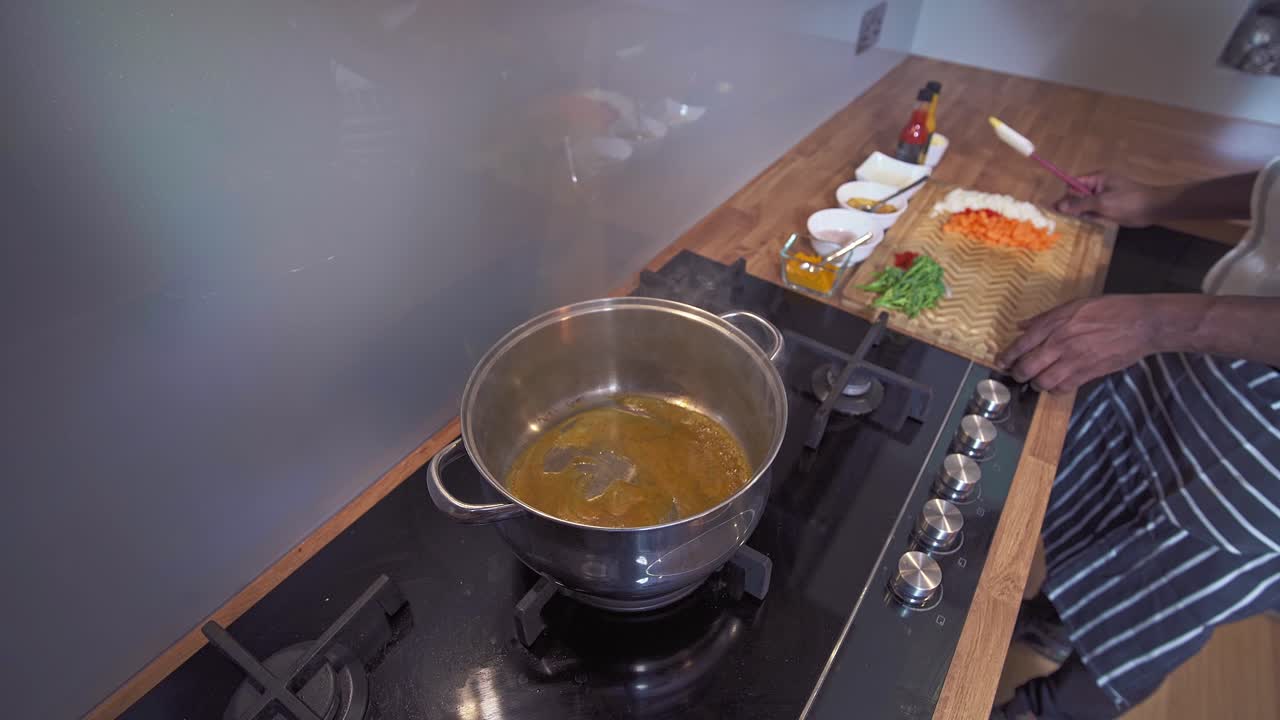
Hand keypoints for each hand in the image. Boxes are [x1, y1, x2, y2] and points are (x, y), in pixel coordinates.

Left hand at [996, 296, 1164, 393]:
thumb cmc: (1110, 309)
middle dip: (1018, 373)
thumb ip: (1045, 317)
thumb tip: (1021, 326)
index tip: (1001, 362)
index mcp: (1056, 323)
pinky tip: (1057, 383)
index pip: (1021, 344)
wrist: (1142, 323)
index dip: (1007, 356)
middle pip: (1027, 366)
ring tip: (1037, 380)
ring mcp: (1074, 359)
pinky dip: (1055, 388)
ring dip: (1036, 383)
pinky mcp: (1088, 373)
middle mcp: (1061, 342)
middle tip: (1018, 374)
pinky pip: (1063, 388)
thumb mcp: (1074, 305)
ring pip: (1042, 381)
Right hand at [1054, 173, 1166, 226]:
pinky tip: (1083, 224)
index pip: (1074, 183)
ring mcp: (1104, 198)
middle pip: (1077, 195)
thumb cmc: (1129, 202)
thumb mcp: (1102, 203)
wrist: (1154, 209)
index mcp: (1097, 178)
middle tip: (1062, 219)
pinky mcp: (1109, 208)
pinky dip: (1088, 217)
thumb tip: (1059, 205)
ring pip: (1085, 205)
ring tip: (1069, 224)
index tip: (1057, 209)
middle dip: (1070, 205)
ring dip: (1078, 213)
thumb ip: (1080, 204)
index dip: (1065, 195)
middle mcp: (1099, 186)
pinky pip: (1093, 211)